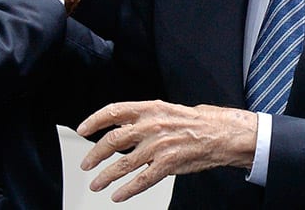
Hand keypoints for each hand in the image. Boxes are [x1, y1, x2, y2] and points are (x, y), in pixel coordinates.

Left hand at [76, 100, 257, 201]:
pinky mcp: (168, 165)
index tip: (82, 130)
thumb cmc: (197, 121)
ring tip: (97, 184)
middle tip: (86, 165)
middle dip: (94, 155)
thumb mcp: (166, 110)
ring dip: (106, 177)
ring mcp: (159, 146)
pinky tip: (118, 195)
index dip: (94, 121)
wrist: (222, 133)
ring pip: (123, 165)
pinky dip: (127, 190)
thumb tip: (122, 128)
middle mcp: (151, 126)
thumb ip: (144, 118)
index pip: (113, 111)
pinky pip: (141, 181)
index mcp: (149, 109)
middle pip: (112, 141)